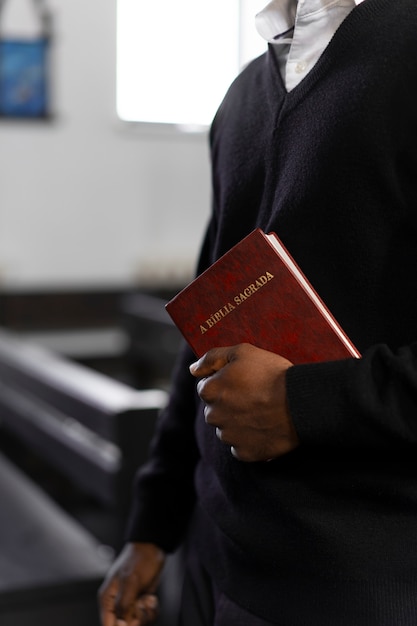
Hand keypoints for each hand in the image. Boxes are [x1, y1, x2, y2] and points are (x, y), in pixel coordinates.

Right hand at [98, 542, 165, 625]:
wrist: (153, 548)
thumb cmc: (139, 560)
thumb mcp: (131, 582)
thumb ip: (124, 605)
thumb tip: (120, 624)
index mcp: (108, 599)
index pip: (107, 625)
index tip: (130, 621)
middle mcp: (117, 603)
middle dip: (136, 620)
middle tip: (141, 604)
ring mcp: (130, 603)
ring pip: (137, 622)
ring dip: (146, 615)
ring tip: (147, 599)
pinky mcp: (141, 601)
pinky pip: (146, 616)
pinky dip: (151, 610)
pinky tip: (152, 598)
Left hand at [190, 343, 298, 461]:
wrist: (300, 402)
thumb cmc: (272, 374)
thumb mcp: (242, 352)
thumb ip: (212, 357)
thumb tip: (193, 369)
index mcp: (210, 391)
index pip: (206, 386)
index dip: (225, 382)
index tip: (244, 381)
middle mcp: (213, 416)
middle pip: (215, 409)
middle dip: (229, 403)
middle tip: (254, 396)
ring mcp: (229, 436)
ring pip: (227, 429)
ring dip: (238, 422)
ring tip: (261, 412)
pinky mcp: (244, 453)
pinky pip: (240, 447)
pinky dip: (249, 440)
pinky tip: (264, 428)